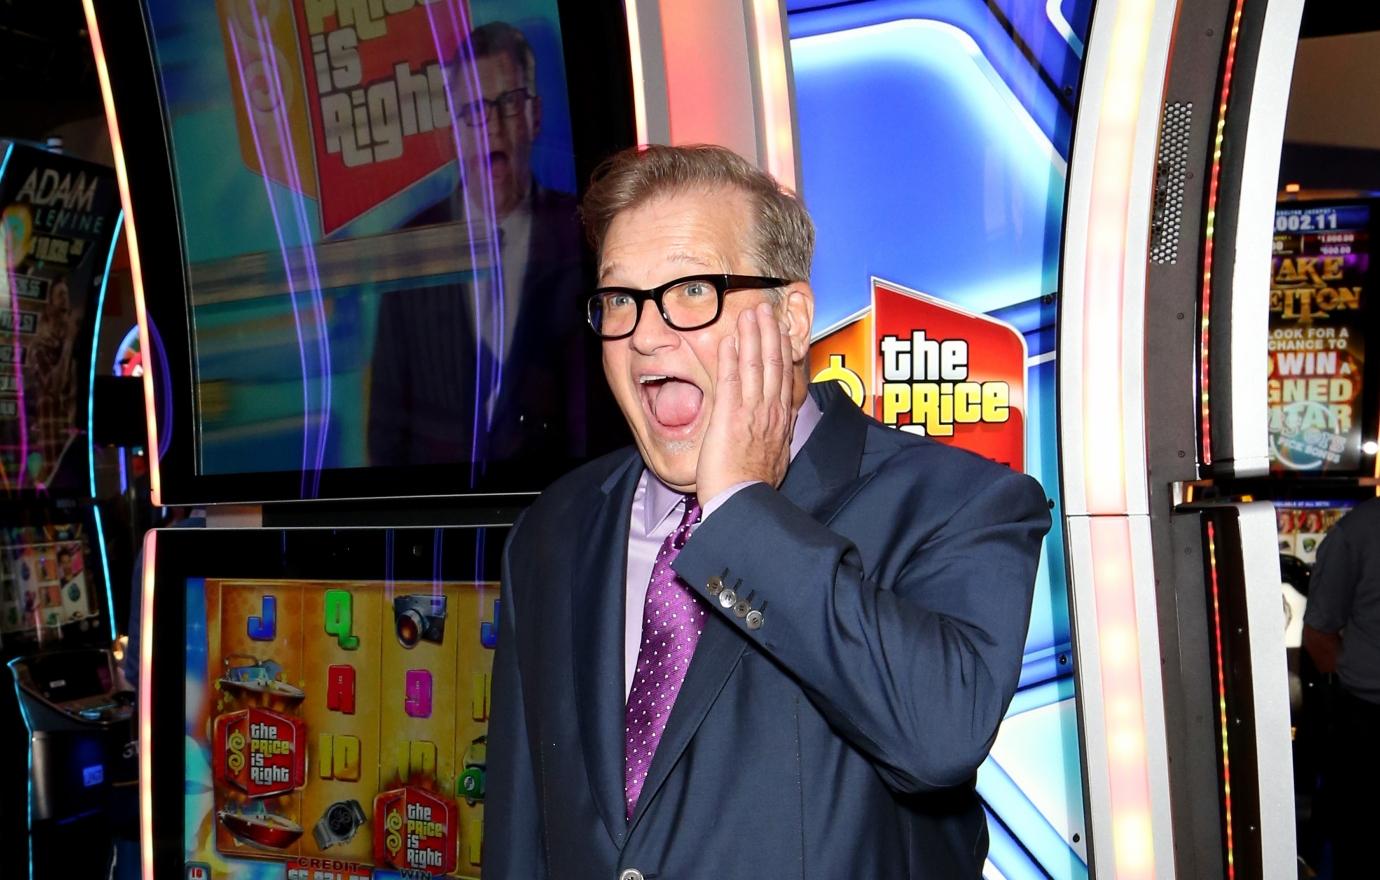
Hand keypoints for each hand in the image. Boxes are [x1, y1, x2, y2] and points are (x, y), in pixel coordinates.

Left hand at [697, 302, 797, 505]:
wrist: (744, 502)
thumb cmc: (755, 486)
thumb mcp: (776, 456)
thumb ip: (776, 434)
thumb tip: (778, 425)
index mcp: (782, 420)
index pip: (784, 376)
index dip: (782, 349)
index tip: (780, 330)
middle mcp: (771, 410)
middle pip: (773, 363)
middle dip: (769, 332)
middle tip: (765, 308)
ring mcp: (752, 411)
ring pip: (754, 365)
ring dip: (752, 335)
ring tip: (750, 313)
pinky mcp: (729, 416)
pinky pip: (730, 380)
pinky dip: (730, 358)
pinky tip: (729, 340)